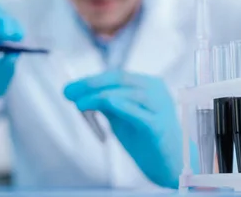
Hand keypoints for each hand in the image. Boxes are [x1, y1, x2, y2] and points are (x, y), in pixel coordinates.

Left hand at [64, 71, 182, 188]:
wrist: (171, 165)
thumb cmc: (146, 139)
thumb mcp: (122, 117)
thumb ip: (107, 104)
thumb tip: (81, 93)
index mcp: (148, 85)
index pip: (117, 76)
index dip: (92, 80)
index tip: (70, 88)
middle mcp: (156, 91)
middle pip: (121, 79)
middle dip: (91, 84)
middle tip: (69, 92)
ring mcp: (160, 107)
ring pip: (127, 93)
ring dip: (99, 96)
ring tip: (79, 104)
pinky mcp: (159, 127)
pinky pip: (139, 114)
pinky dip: (122, 106)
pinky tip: (107, 102)